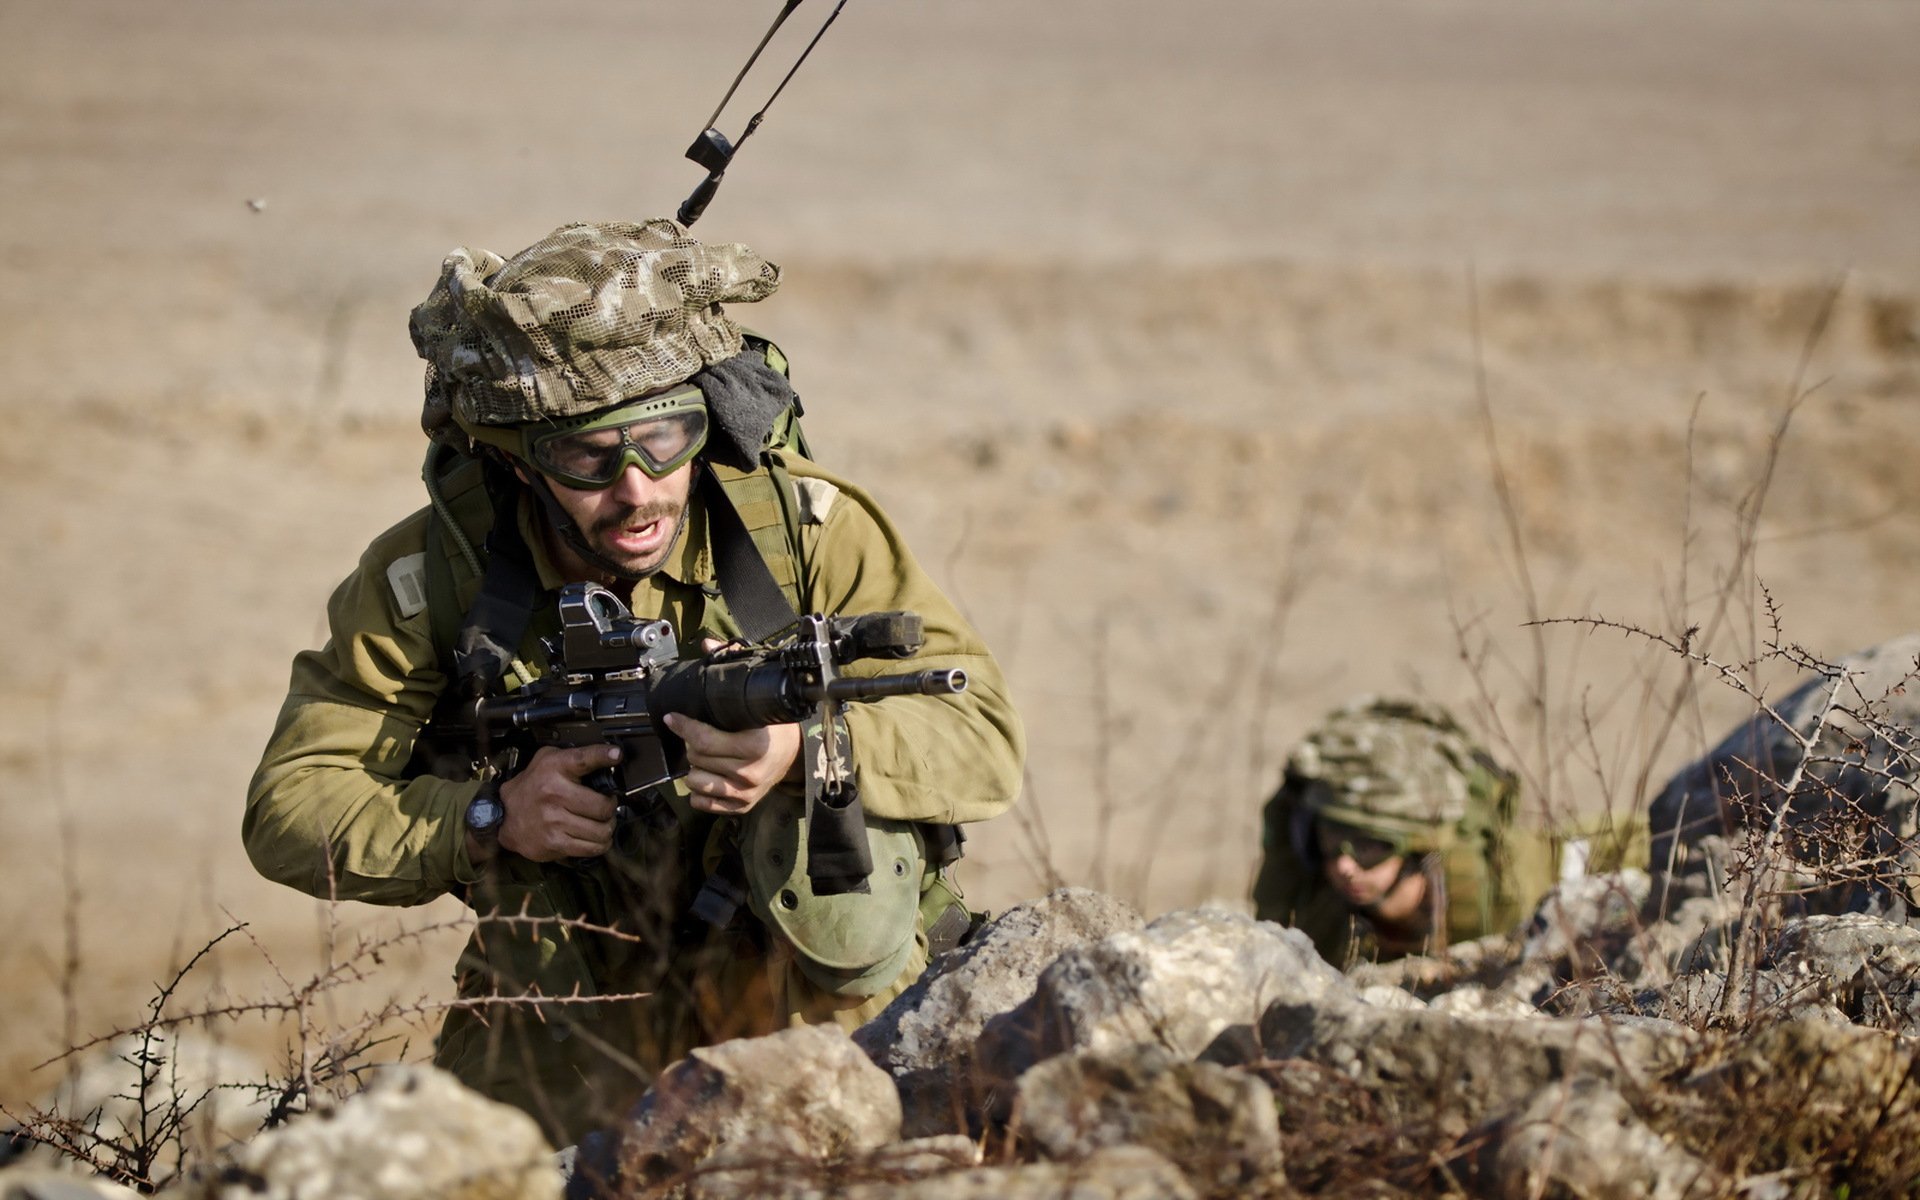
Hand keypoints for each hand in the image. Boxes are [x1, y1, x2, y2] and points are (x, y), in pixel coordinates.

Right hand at [496, 744, 621, 861]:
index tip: (616, 754)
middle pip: (603, 806)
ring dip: (607, 828)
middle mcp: (554, 792)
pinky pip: (591, 848)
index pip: (583, 758)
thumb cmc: (532, 786)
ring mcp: (553, 820)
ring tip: (601, 822)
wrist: (504, 817)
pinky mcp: (554, 842)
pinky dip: (599, 844)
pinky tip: (594, 837)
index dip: (602, 755)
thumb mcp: (546, 760)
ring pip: (601, 830)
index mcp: (554, 767)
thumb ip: (573, 755)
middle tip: (606, 806)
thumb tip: (609, 756)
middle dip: (610, 808)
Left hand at [664, 712, 800, 816]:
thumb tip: (690, 710)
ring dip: (695, 768)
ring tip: (706, 759)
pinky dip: (698, 791)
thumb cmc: (772, 730)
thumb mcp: (756, 715)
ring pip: (694, 782)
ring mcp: (745, 794)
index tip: (671, 718)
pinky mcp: (742, 807)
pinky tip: (708, 776)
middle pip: (697, 759)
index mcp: (754, 747)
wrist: (794, 755)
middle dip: (693, 745)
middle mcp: (750, 774)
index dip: (684, 727)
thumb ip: (727, 714)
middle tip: (702, 738)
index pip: (705, 740)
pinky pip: (702, 803)